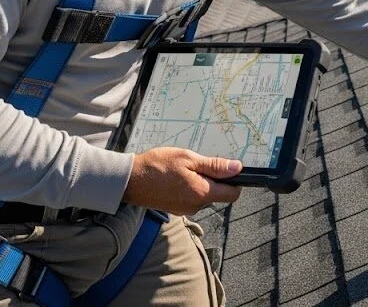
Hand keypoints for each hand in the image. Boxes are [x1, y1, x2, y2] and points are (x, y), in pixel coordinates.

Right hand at [123, 147, 242, 214]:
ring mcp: (185, 209)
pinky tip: (177, 176)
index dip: (235, 181)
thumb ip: (214, 166)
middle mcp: (196, 206)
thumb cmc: (157, 166)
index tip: (229, 169)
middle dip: (215, 178)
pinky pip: (192, 197)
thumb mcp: (188, 159)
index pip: (232, 194)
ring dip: (201, 181)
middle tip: (198, 163)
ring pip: (205, 195)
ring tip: (184, 168)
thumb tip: (237, 168)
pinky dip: (190, 186)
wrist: (129, 180)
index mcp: (202, 194)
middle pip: (218, 194)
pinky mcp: (177, 209)